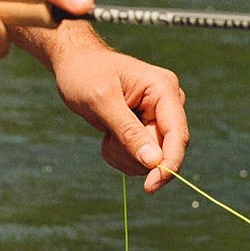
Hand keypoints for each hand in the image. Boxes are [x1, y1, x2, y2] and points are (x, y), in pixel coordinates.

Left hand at [49, 36, 188, 192]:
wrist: (72, 63)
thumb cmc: (84, 73)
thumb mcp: (101, 101)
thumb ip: (128, 131)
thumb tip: (154, 162)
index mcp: (163, 89)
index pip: (177, 136)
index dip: (168, 165)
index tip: (150, 187)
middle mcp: (167, 104)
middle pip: (163, 152)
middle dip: (133, 154)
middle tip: (108, 138)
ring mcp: (157, 117)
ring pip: (150, 160)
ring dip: (123, 154)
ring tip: (106, 131)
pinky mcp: (146, 128)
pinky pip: (139, 158)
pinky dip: (120, 153)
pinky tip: (107, 134)